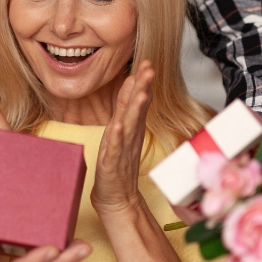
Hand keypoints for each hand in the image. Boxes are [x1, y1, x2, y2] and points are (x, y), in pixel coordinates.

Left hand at [92, 60, 154, 217]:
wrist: (117, 198)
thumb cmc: (117, 163)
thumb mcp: (121, 129)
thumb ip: (126, 106)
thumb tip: (132, 81)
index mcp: (131, 127)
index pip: (139, 100)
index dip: (142, 82)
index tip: (147, 63)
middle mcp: (129, 136)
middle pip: (137, 109)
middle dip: (143, 88)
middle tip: (149, 69)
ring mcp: (122, 150)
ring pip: (130, 126)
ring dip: (135, 109)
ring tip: (140, 93)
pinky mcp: (112, 165)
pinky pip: (115, 149)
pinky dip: (116, 138)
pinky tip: (118, 126)